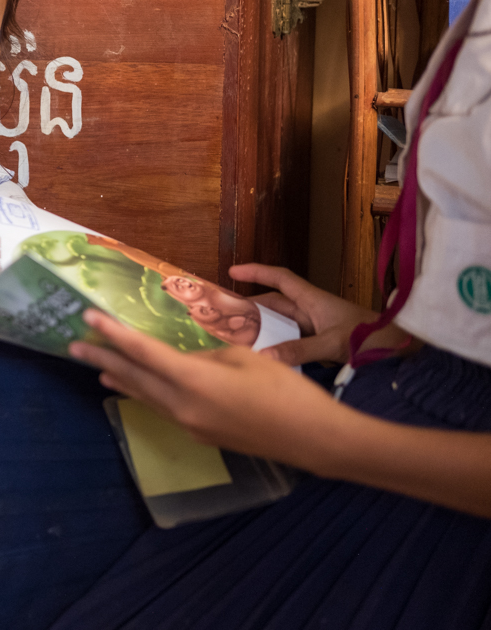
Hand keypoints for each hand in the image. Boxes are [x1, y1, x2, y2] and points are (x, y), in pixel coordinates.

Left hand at [71, 309, 346, 469]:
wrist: (313, 440)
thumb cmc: (285, 391)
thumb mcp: (243, 359)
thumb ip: (205, 357)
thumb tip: (184, 360)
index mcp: (193, 380)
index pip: (142, 352)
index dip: (113, 334)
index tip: (88, 318)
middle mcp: (182, 406)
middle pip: (134, 377)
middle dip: (103, 359)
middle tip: (74, 346)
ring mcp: (189, 424)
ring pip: (146, 396)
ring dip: (121, 380)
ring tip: (97, 368)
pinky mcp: (201, 434)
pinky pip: (162, 409)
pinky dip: (144, 395)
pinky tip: (136, 390)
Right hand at [230, 263, 395, 364]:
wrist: (405, 352)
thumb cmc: (374, 338)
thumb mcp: (334, 343)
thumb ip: (298, 350)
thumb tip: (261, 358)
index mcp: (314, 300)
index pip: (280, 279)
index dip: (256, 272)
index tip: (232, 271)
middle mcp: (314, 311)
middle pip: (276, 304)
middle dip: (251, 307)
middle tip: (225, 317)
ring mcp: (319, 328)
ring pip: (283, 325)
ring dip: (264, 330)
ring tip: (238, 339)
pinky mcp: (325, 345)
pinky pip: (294, 342)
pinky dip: (279, 347)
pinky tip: (268, 358)